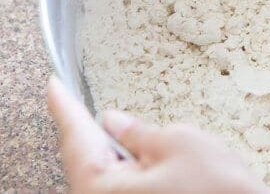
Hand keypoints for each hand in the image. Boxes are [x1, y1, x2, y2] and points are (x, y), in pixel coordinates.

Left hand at [46, 76, 269, 193]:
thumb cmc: (217, 190)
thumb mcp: (177, 143)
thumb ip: (138, 132)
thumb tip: (114, 123)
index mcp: (102, 190)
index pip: (76, 138)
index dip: (64, 107)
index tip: (53, 86)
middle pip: (84, 160)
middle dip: (80, 129)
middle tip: (70, 99)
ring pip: (102, 175)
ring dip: (103, 149)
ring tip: (101, 126)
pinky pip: (119, 187)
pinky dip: (120, 166)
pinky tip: (128, 155)